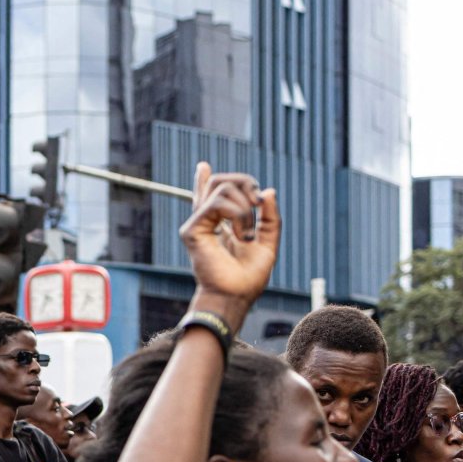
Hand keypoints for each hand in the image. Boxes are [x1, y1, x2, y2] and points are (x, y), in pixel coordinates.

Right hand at [178, 163, 279, 315]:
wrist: (236, 296)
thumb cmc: (249, 277)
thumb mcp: (268, 243)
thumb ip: (270, 218)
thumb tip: (268, 192)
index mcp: (219, 224)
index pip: (209, 196)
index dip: (203, 179)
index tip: (202, 165)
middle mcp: (206, 221)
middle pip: (221, 181)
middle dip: (246, 183)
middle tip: (258, 204)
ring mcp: (198, 224)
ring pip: (221, 186)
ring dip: (244, 206)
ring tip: (248, 234)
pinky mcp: (192, 230)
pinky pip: (216, 202)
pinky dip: (237, 214)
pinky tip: (241, 235)